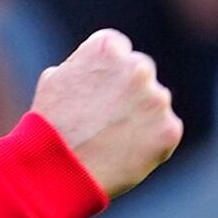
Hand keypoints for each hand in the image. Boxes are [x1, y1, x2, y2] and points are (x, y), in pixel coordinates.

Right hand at [33, 30, 182, 193]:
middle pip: (141, 73)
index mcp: (108, 47)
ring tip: (112, 140)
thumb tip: (97, 64)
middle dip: (129, 91)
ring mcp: (156, 98)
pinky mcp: (168, 129)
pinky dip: (152, 142)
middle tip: (108, 119)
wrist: (58, 171)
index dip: (108, 73)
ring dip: (142, 116)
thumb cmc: (49, 126)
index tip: (99, 92)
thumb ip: (83, 64)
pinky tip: (126, 153)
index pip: (120, 50)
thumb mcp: (55, 79)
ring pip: (155, 103)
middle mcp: (138, 66)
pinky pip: (165, 131)